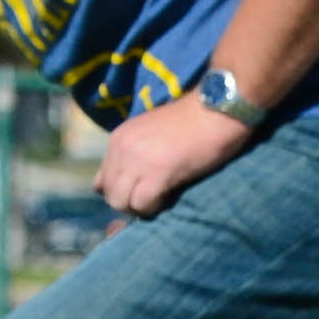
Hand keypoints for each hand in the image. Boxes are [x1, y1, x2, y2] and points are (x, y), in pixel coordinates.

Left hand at [93, 99, 254, 217]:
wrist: (217, 110)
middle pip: (109, 194)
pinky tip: (169, 198)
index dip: (121, 190)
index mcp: (118, 139)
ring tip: (160, 199)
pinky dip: (154, 208)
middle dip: (129, 202)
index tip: (139, 190)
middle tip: (152, 199)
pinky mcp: (157, 174)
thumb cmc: (191, 121)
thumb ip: (135, 151)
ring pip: (121, 202)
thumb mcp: (152, 133)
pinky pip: (143, 204)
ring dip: (140, 207)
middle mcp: (121, 149)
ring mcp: (137, 162)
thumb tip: (127, 179)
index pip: (101, 180)